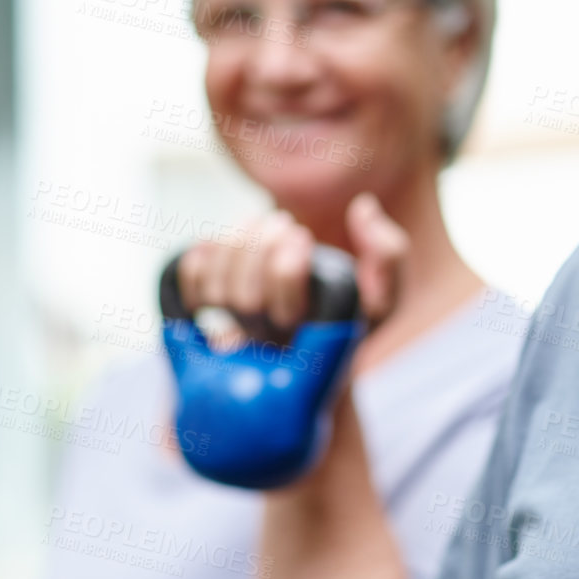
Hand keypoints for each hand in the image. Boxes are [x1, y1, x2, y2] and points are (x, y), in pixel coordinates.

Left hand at [175, 192, 408, 344]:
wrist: (311, 370)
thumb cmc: (352, 318)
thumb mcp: (385, 295)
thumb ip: (389, 253)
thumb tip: (363, 208)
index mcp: (311, 340)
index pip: (286, 311)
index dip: (287, 270)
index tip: (304, 238)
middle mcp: (272, 344)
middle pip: (245, 301)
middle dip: (260, 249)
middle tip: (282, 222)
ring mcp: (239, 336)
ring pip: (216, 295)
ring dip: (232, 245)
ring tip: (255, 222)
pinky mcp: (212, 326)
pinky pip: (189, 299)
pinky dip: (194, 265)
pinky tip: (212, 241)